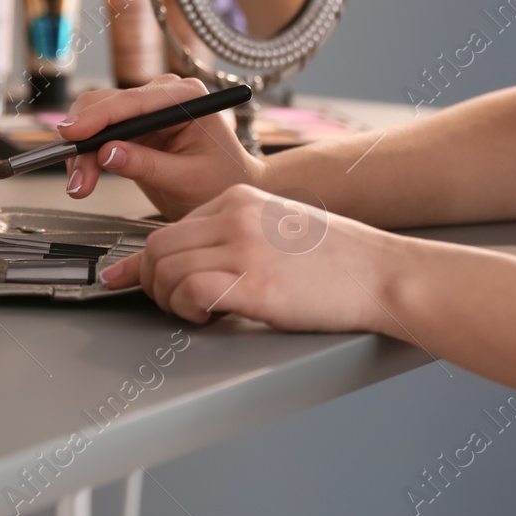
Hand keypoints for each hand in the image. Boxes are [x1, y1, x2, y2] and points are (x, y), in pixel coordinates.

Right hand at [58, 76, 264, 219]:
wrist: (229, 189)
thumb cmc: (222, 181)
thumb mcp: (188, 179)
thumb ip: (148, 166)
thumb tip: (107, 154)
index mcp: (186, 98)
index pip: (133, 102)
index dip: (98, 117)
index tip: (72, 133)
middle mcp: (164, 95)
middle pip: (108, 105)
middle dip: (85, 140)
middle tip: (77, 178)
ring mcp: (147, 109)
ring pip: (96, 119)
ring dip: (81, 151)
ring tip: (80, 185)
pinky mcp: (134, 127)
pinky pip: (99, 133)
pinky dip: (86, 155)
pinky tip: (84, 176)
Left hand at [99, 184, 405, 331]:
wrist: (383, 274)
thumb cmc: (339, 261)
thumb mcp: (277, 233)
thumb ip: (230, 239)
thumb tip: (187, 262)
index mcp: (239, 199)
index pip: (170, 226)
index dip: (149, 260)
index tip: (132, 276)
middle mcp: (235, 216)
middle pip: (157, 246)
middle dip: (151, 281)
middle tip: (170, 303)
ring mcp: (243, 247)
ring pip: (166, 268)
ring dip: (169, 299)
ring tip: (195, 312)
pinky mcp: (253, 282)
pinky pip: (190, 291)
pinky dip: (187, 309)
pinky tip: (208, 316)